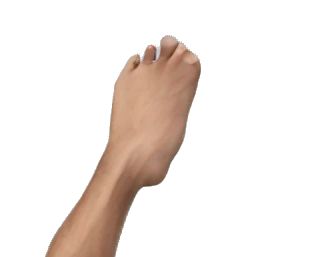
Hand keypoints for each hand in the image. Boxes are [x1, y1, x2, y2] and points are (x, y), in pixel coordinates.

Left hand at [109, 37, 200, 187]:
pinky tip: (137, 75)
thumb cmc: (164, 140)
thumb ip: (176, 97)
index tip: (180, 73)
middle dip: (169, 54)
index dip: (184, 64)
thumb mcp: (179, 116)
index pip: (189, 56)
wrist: (138, 152)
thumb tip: (167, 94)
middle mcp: (168, 66)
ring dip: (152, 57)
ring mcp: (145, 70)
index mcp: (189, 74)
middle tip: (166, 68)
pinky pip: (132, 63)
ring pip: (150, 50)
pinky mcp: (125, 78)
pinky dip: (135, 68)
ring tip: (151, 72)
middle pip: (171, 45)